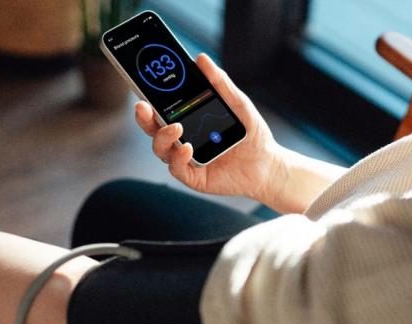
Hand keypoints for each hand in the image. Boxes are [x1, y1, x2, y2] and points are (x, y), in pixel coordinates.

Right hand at [135, 53, 285, 203]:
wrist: (267, 163)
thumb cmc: (251, 133)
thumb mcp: (238, 103)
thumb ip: (219, 83)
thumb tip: (201, 59)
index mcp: (187, 120)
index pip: (161, 109)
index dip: (149, 99)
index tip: (143, 86)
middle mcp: (181, 139)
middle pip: (153, 129)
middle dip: (144, 118)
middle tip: (143, 106)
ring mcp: (185, 159)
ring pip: (161, 149)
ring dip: (163, 137)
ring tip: (176, 127)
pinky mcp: (194, 177)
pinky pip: (177, 169)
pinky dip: (178, 158)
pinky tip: (187, 147)